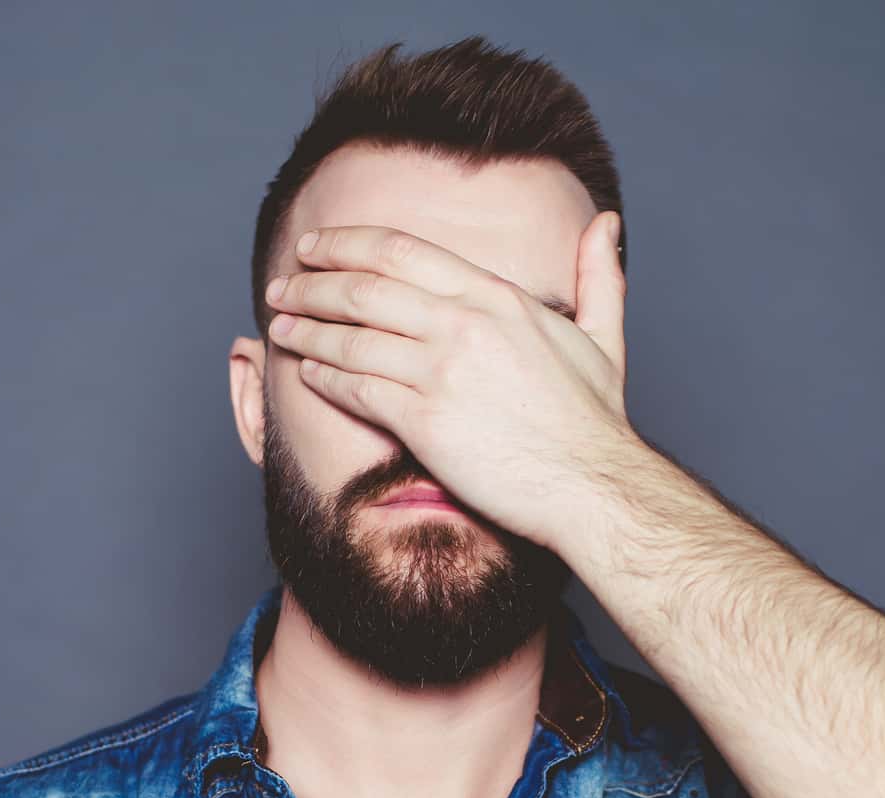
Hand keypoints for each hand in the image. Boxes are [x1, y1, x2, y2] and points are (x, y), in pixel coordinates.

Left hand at [262, 213, 641, 551]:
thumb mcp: (605, 336)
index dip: (347, 244)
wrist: (592, 485)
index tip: (316, 246)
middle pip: (364, 287)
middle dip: (312, 284)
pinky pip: (357, 389)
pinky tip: (307, 373)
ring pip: (351, 337)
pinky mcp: (424, 421)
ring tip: (280, 328)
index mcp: (496, 296)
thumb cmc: (595, 422)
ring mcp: (441, 372)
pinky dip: (325, 377)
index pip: (401, 250)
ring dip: (306, 330)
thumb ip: (598, 277)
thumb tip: (604, 224)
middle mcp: (463, 324)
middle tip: (282, 287)